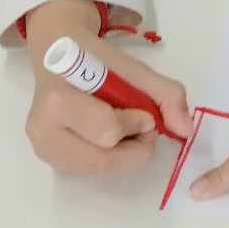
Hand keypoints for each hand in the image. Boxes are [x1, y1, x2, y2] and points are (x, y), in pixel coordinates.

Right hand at [24, 0, 193, 173]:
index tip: (144, 111)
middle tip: (144, 127)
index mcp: (57, 101)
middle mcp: (43, 131)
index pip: (107, 131)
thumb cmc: (95, 60)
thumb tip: (186, 130)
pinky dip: (110, 157)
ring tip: (126, 129)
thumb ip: (166, 94)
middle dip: (134, 147)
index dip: (135, 125)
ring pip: (98, 170)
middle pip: (102, 159)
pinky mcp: (48, 161)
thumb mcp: (134, 68)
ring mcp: (43, 150)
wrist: (58, 56)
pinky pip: (90, 171)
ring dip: (124, 155)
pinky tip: (109, 137)